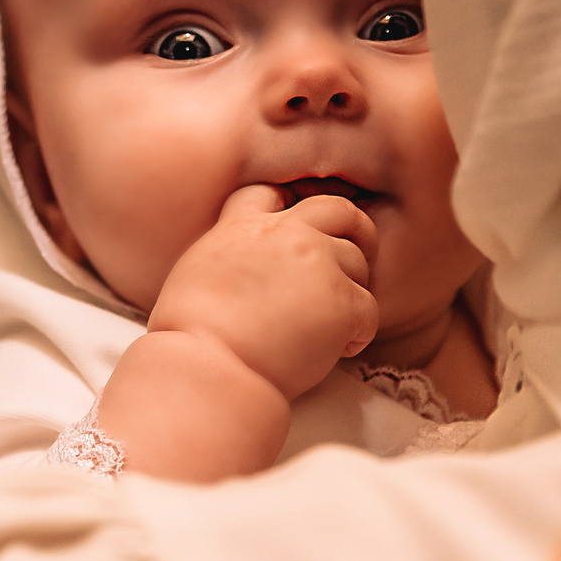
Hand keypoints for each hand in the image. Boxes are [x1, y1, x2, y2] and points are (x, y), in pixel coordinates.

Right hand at [145, 185, 379, 401]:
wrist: (208, 368)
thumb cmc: (190, 337)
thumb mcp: (193, 273)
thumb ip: (226, 256)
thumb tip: (240, 272)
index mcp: (243, 227)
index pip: (272, 193)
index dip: (291, 207)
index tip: (298, 232)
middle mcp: (285, 235)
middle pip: (338, 209)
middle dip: (355, 230)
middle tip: (354, 260)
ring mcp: (317, 264)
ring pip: (358, 263)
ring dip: (351, 292)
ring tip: (331, 325)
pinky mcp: (341, 301)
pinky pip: (370, 310)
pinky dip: (359, 332)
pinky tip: (339, 350)